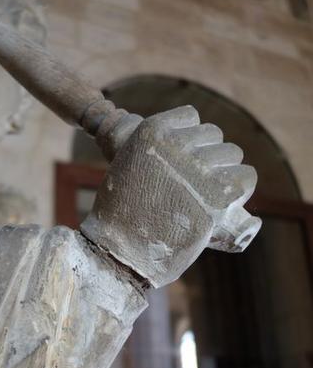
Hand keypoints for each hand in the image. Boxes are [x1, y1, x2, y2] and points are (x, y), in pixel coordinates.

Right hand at [81, 105, 260, 287]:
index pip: (191, 117)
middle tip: (198, 184)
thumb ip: (156, 152)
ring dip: (226, 171)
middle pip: (214, 135)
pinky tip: (228, 201)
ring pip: (232, 154)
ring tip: (212, 194)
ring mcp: (198, 168)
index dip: (191, 139)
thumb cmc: (122, 216)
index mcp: (151, 132)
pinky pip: (245, 177)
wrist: (123, 250)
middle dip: (209, 156)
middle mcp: (176, 144)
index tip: (183, 160)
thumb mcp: (127, 168)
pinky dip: (241, 188)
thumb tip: (190, 149)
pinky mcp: (217, 195)